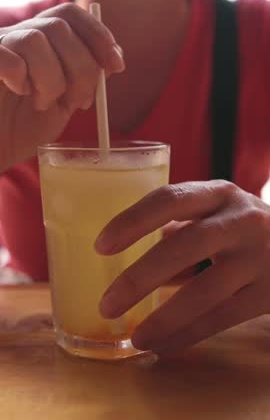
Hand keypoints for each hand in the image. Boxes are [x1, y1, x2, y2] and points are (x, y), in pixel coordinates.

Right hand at [0, 3, 123, 171]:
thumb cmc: (21, 129)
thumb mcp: (62, 103)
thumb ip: (83, 79)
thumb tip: (113, 60)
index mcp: (39, 42)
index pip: (71, 14)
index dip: (98, 35)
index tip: (116, 66)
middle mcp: (17, 36)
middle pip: (61, 26)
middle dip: (82, 69)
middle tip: (78, 102)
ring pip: (36, 39)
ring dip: (52, 79)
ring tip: (43, 103)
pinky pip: (6, 56)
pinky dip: (21, 76)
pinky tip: (20, 92)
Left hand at [95, 180, 269, 357]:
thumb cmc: (242, 226)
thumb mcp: (216, 211)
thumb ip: (177, 223)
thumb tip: (121, 247)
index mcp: (218, 193)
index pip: (169, 199)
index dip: (132, 222)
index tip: (101, 246)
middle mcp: (241, 220)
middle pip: (184, 246)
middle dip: (141, 278)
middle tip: (107, 305)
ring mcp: (259, 256)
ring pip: (205, 291)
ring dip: (164, 318)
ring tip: (136, 337)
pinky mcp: (269, 292)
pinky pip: (222, 318)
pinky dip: (189, 334)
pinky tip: (164, 346)